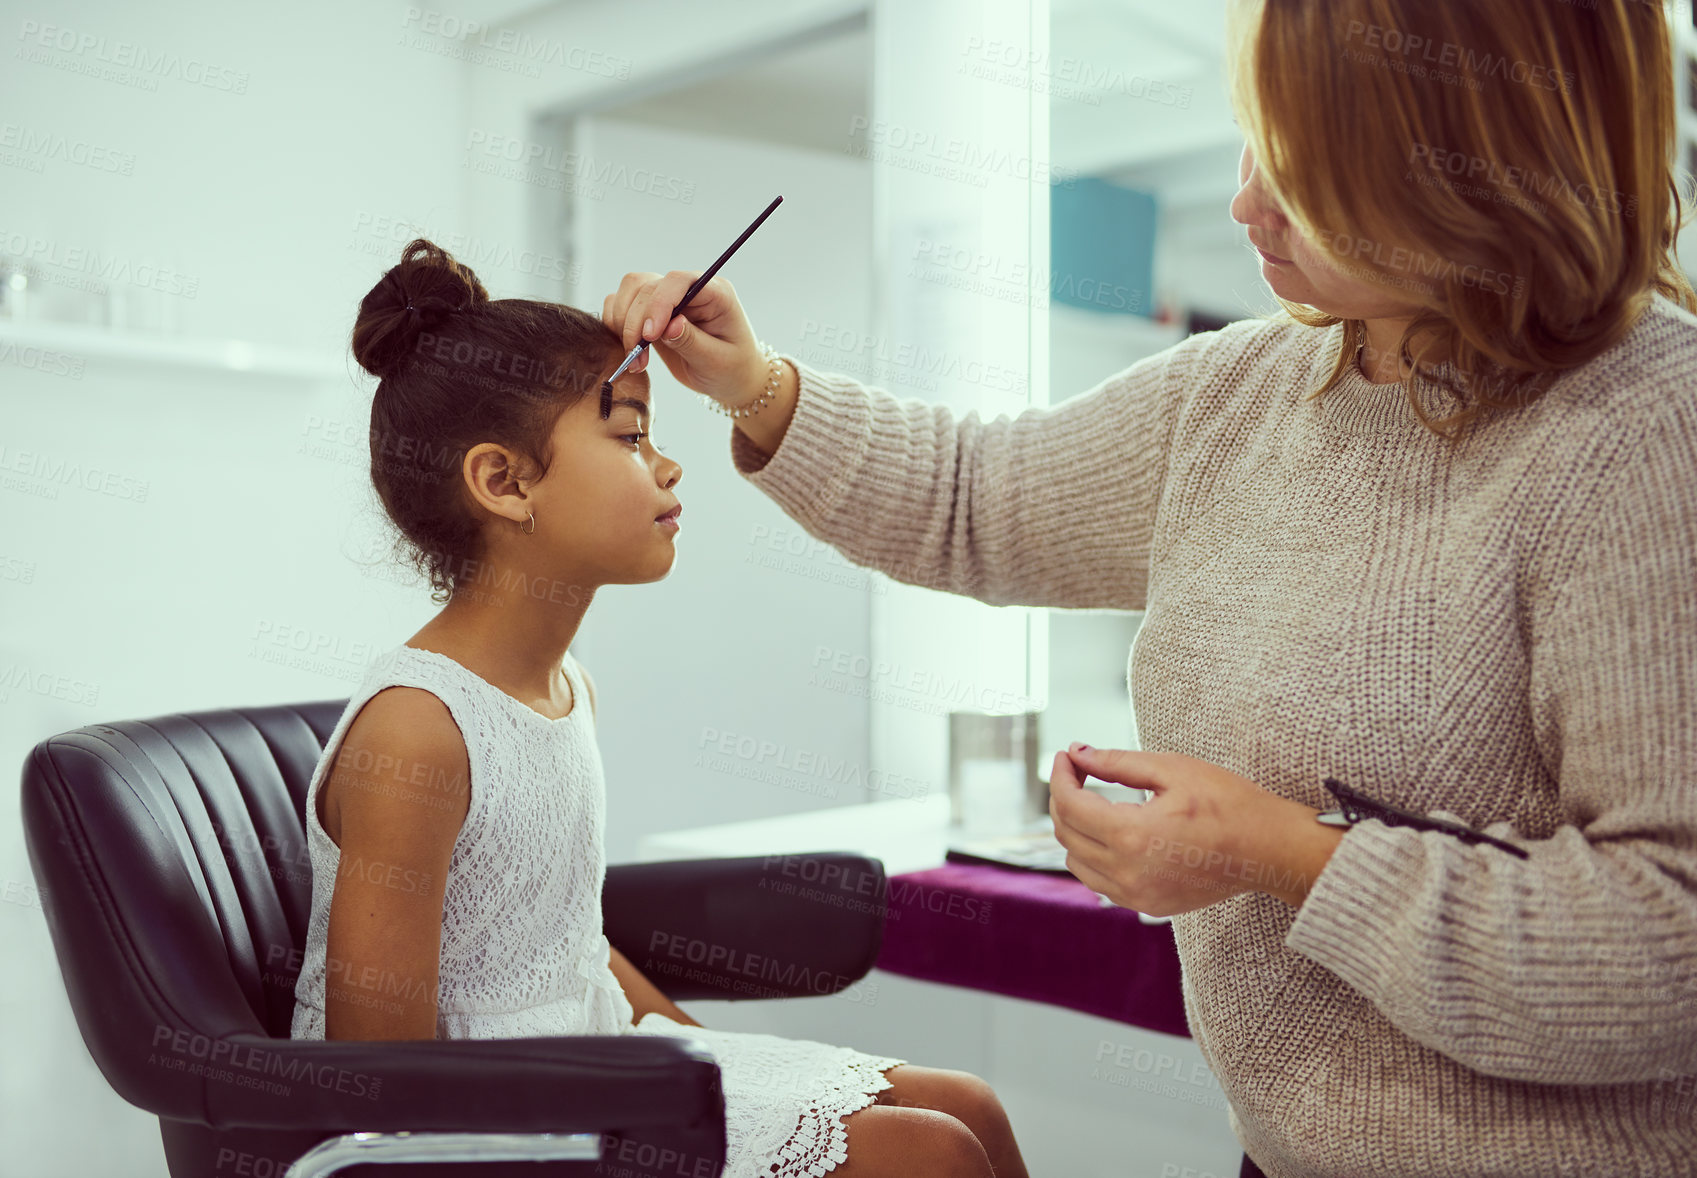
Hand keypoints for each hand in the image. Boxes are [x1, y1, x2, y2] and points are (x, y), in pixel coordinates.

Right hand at [601, 270, 768, 405]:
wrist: (731, 378)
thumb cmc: (732, 369)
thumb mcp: (716, 361)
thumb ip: (692, 341)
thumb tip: (670, 325)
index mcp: (715, 293)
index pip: (678, 282)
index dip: (659, 304)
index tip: (650, 335)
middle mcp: (689, 289)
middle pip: (647, 286)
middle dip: (636, 323)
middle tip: (638, 359)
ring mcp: (669, 297)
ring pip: (631, 290)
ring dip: (623, 323)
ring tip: (635, 359)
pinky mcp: (652, 311)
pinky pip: (622, 304)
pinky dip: (617, 325)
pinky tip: (630, 351)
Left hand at [1048, 744, 1343, 915]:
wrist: (1271, 850)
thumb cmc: (1229, 803)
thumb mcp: (1173, 770)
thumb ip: (1117, 763)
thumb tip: (1078, 753)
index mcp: (1132, 836)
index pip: (1070, 805)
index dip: (1061, 775)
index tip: (1066, 756)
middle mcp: (1128, 873)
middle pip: (1067, 833)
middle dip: (1064, 797)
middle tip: (1077, 771)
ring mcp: (1137, 895)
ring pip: (1077, 861)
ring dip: (1074, 828)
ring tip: (1090, 798)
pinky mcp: (1148, 905)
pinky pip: (1100, 882)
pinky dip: (1093, 855)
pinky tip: (1109, 831)